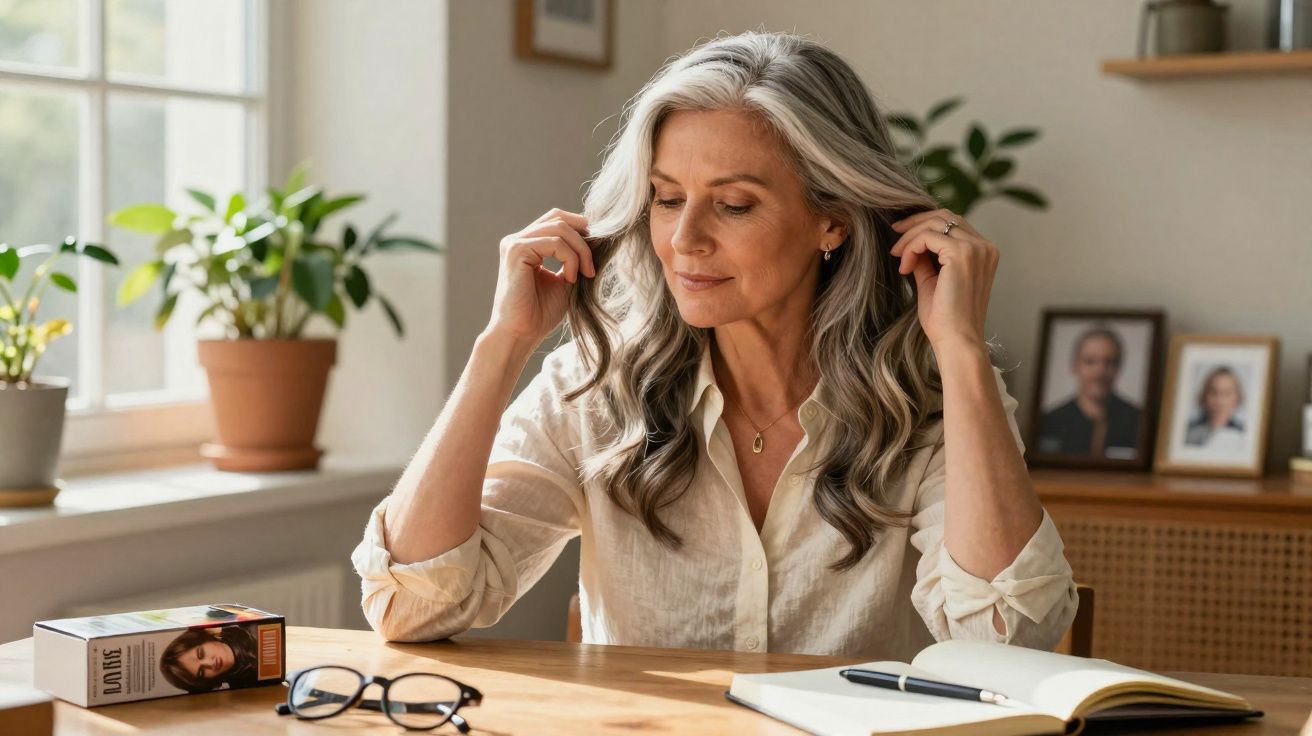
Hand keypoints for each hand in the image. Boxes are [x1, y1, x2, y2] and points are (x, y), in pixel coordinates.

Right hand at [485, 208, 595, 347]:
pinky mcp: (516, 251)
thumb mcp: (565, 280)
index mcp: (527, 244)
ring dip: (580, 250)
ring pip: (559, 227)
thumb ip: (575, 258)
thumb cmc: (540, 313)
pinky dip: (569, 258)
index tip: (597, 254)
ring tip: (585, 274)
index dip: (581, 230)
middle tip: (592, 265)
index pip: (557, 220)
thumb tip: (599, 239)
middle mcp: (517, 239)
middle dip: (583, 237)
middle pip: (559, 217)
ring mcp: (514, 243)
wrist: (521, 334)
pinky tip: (571, 278)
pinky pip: (554, 242)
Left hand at [889, 208, 997, 350]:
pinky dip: (911, 247)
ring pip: (934, 223)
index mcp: (983, 253)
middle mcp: (984, 247)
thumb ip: (926, 259)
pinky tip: (904, 267)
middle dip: (915, 222)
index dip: (925, 225)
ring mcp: (975, 248)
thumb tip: (910, 243)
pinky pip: (927, 236)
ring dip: (910, 236)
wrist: (956, 341)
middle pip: (945, 216)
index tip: (901, 236)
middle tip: (894, 234)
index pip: (953, 223)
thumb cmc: (946, 319)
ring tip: (897, 256)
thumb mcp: (933, 281)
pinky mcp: (961, 254)